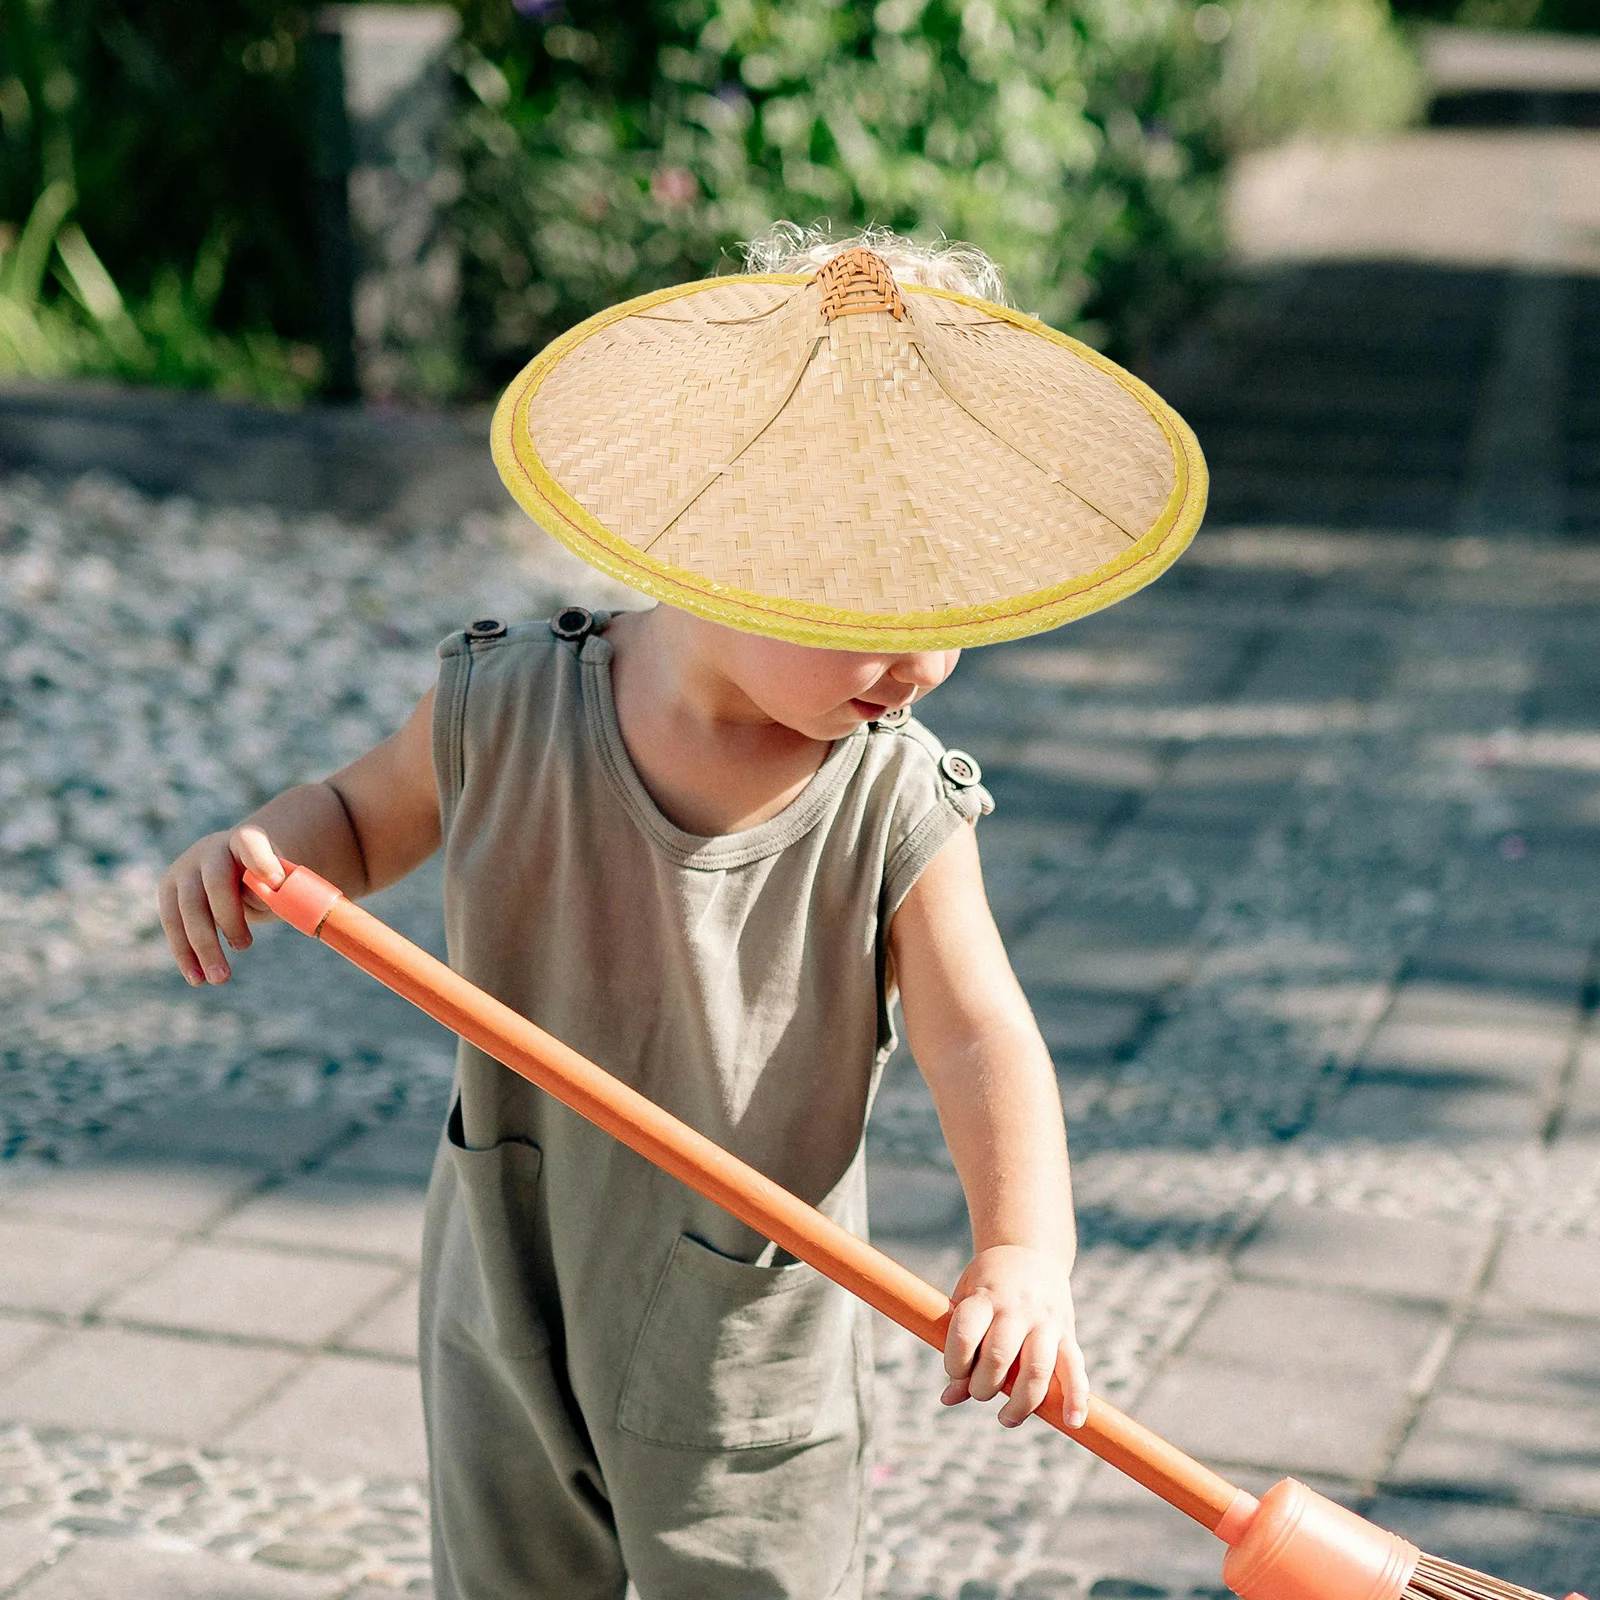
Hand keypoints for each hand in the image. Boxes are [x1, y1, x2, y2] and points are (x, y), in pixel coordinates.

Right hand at [157, 824, 284, 986]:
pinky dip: (185, 954)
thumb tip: (270, 897)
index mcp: (244, 841)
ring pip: (188, 908)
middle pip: (215, 882)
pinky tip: (196, 978)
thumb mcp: (275, 883)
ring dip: (203, 946)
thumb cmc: (264, 880)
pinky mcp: (168, 890)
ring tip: (220, 978)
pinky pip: (173, 925)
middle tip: (246, 948)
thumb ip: (272, 891)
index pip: (250, 842)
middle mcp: (211, 849)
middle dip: (229, 918)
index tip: (276, 882)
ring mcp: (185, 868)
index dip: (261, 859)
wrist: (234, 868)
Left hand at [940, 1244, 1089, 1428]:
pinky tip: (1072, 1421)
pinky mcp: (1067, 1332)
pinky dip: (1076, 1397)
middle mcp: (1016, 1308)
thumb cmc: (988, 1286)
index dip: (955, 1363)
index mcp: (984, 1297)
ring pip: (1037, 1369)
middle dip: (984, 1387)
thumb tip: (948, 1398)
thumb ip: (960, 1348)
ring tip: (1006, 1418)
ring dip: (1020, 1403)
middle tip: (979, 1391)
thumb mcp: (966, 1303)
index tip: (956, 1372)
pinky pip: (1075, 1368)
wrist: (1029, 1252)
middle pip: (999, 1357)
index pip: (965, 1335)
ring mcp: (1045, 1320)